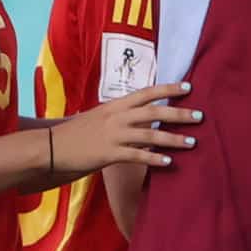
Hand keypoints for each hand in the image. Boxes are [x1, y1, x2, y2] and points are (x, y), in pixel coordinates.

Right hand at [49, 83, 202, 178]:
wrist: (50, 146)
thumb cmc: (76, 133)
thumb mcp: (99, 117)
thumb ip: (120, 116)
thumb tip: (142, 116)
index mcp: (115, 105)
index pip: (146, 92)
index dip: (168, 89)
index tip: (189, 87)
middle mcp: (116, 116)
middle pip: (154, 111)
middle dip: (179, 113)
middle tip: (201, 115)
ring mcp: (113, 135)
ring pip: (149, 134)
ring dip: (173, 138)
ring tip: (193, 142)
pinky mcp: (108, 154)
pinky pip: (136, 156)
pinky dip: (154, 159)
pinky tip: (169, 163)